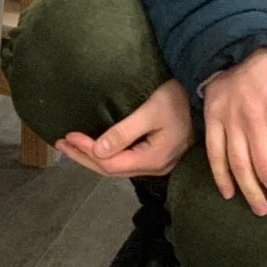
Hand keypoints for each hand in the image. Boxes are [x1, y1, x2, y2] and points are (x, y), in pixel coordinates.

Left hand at [55, 79, 193, 177]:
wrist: (205, 96)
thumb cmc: (178, 99)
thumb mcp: (150, 111)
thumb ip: (124, 132)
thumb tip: (97, 151)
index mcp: (153, 158)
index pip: (110, 162)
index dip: (86, 152)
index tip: (68, 136)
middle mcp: (155, 166)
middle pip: (111, 170)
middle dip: (84, 157)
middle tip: (61, 144)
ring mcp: (157, 163)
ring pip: (117, 167)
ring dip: (92, 158)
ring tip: (71, 147)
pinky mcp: (157, 155)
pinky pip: (125, 161)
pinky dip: (106, 155)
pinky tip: (95, 148)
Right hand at [202, 48, 266, 215]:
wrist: (241, 44)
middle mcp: (255, 119)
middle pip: (266, 167)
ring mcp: (231, 120)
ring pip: (240, 166)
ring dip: (252, 192)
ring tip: (262, 209)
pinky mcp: (212, 118)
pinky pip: (214, 153)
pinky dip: (221, 176)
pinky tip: (229, 193)